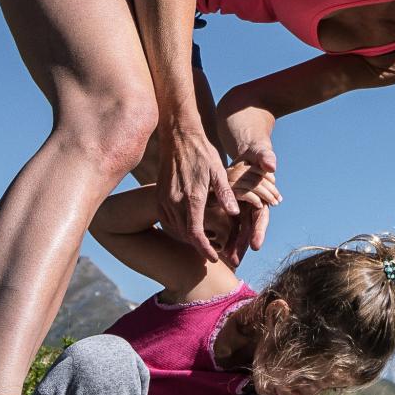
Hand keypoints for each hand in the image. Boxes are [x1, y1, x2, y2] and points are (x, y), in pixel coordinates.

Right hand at [158, 129, 236, 264]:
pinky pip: (166, 219)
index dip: (204, 249)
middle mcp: (174, 200)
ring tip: (204, 243)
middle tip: (214, 253)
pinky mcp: (159, 194)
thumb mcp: (218, 171)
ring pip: (175, 228)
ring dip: (188, 238)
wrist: (178, 136)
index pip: (195, 233)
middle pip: (185, 234)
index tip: (213, 258)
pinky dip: (177, 227)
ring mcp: (164, 198)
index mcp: (192, 197)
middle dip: (198, 246)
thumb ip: (226, 194)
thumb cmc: (202, 152)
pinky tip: (189, 228)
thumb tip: (235, 213)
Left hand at [215, 161, 281, 262]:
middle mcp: (256, 204)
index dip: (259, 231)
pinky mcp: (234, 208)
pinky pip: (231, 226)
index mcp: (263, 195)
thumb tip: (271, 166)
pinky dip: (227, 237)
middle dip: (244, 245)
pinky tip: (220, 250)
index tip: (255, 246)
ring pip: (240, 231)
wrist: (247, 151)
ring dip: (235, 246)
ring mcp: (245, 207)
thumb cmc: (255, 151)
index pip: (262, 216)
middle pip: (250, 229)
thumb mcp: (260, 152)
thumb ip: (266, 157)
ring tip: (229, 261)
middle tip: (236, 261)